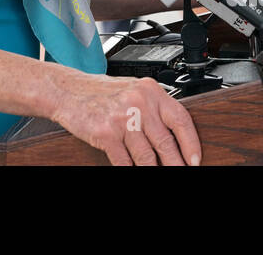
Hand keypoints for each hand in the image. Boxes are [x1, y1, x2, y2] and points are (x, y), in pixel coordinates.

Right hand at [51, 73, 201, 165]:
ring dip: (153, 171)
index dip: (191, 143)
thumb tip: (177, 137)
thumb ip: (154, 108)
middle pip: (166, 142)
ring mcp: (122, 118)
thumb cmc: (100, 92)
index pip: (180, 119)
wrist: (67, 90)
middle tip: (180, 171)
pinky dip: (130, 170)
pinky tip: (132, 169)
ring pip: (147, 157)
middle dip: (176, 165)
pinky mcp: (106, 133)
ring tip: (155, 173)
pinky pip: (124, 162)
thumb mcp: (133, 92)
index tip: (196, 160)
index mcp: (150, 91)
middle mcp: (138, 102)